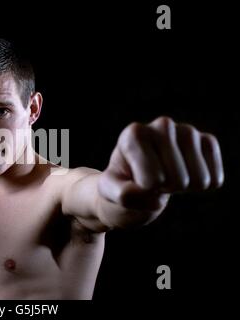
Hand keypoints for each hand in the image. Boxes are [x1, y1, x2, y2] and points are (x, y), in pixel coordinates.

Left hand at [98, 117, 223, 211]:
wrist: (136, 182)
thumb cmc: (121, 185)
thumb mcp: (109, 192)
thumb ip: (122, 195)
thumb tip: (155, 197)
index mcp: (134, 133)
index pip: (153, 179)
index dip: (144, 190)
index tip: (134, 180)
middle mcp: (162, 125)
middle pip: (177, 181)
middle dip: (164, 189)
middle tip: (151, 180)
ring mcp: (187, 131)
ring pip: (199, 180)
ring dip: (182, 189)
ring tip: (165, 177)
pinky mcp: (207, 142)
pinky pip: (215, 178)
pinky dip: (201, 187)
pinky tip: (185, 175)